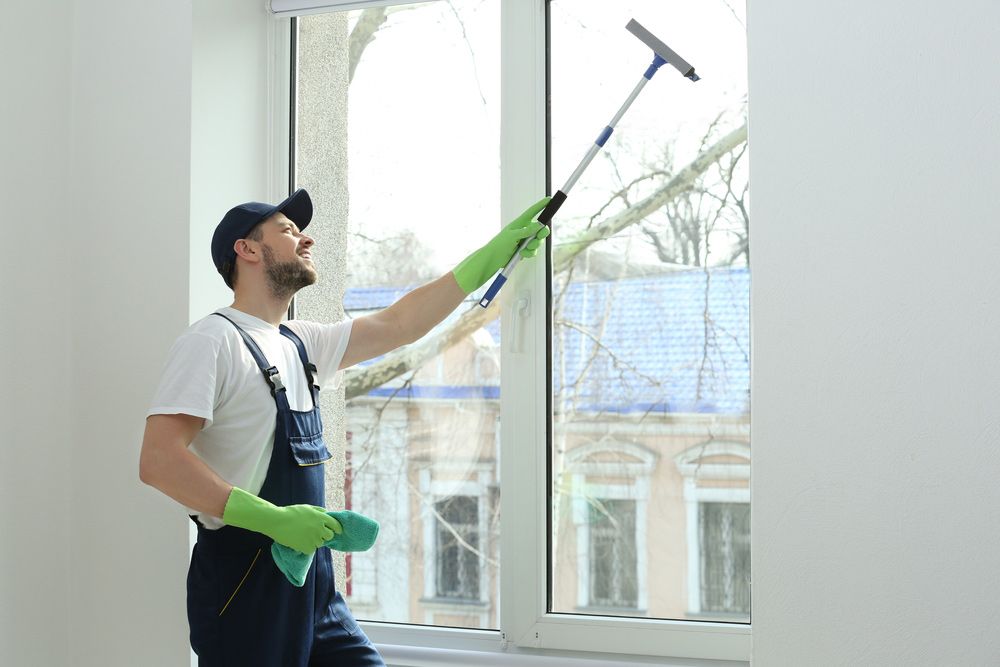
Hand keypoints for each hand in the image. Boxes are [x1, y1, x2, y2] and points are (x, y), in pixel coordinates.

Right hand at [222, 487, 342, 554]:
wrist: (277, 521)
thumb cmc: (291, 512)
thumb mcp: (307, 508)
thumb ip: (319, 511)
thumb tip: (328, 514)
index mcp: (321, 517)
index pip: (336, 525)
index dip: (337, 528)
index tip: (337, 531)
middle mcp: (319, 528)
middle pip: (329, 536)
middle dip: (325, 535)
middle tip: (316, 534)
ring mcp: (313, 538)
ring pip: (319, 543)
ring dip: (314, 541)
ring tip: (303, 536)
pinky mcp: (306, 547)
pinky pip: (311, 550)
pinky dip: (306, 547)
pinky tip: (299, 541)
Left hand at [452, 197, 551, 293]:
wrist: (493, 259)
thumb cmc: (499, 244)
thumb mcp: (513, 235)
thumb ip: (527, 230)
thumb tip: (538, 225)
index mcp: (520, 223)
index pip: (533, 212)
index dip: (541, 205)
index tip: (549, 199)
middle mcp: (524, 231)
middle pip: (540, 229)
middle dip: (541, 234)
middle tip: (539, 237)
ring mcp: (525, 241)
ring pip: (538, 242)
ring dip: (534, 246)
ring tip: (525, 248)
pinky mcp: (525, 250)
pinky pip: (533, 251)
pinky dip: (529, 253)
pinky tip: (522, 254)